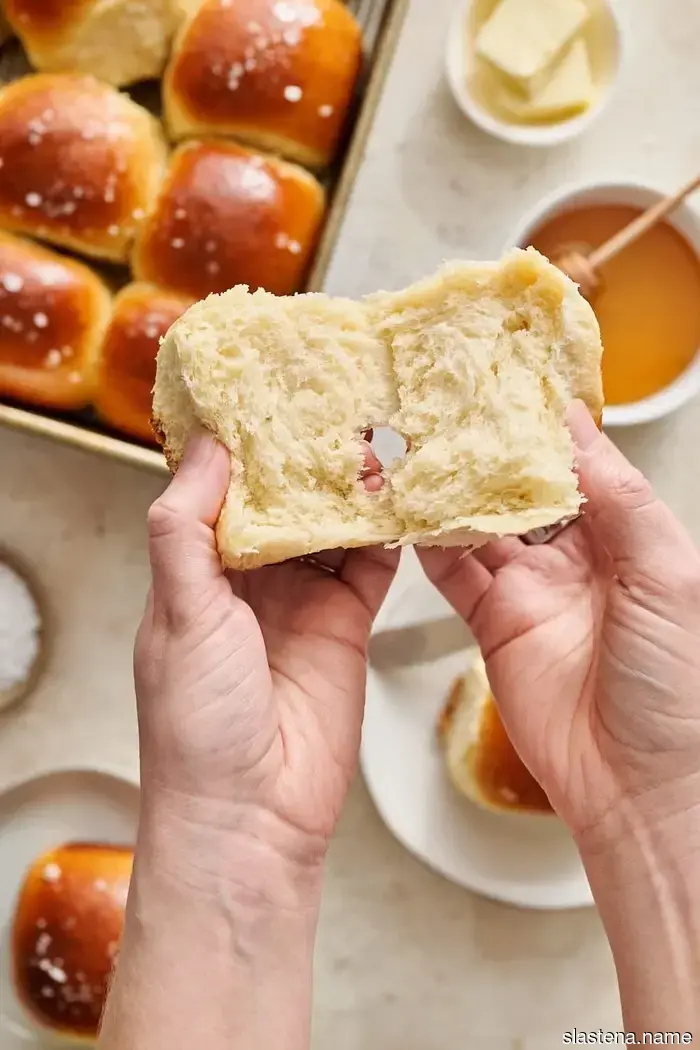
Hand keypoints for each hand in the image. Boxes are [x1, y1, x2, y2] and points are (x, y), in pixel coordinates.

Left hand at [134, 429, 397, 883]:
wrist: (253, 814)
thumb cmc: (198, 726)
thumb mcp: (179, 615)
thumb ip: (185, 530)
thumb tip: (206, 450)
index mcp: (197, 571)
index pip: (220, 489)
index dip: (242, 444)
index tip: (266, 393)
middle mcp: (250, 580)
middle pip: (283, 499)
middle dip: (306, 457)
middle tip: (337, 404)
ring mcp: (302, 599)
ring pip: (331, 524)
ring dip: (350, 487)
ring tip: (376, 437)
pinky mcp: (348, 622)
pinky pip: (372, 563)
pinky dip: (387, 531)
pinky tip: (402, 496)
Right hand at [420, 401, 699, 843]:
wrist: (639, 784)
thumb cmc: (678, 688)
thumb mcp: (668, 574)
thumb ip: (621, 499)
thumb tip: (579, 429)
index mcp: (627, 538)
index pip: (579, 464)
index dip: (548, 427)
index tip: (512, 386)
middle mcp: (576, 558)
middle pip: (522, 489)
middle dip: (491, 452)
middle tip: (454, 411)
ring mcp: (531, 590)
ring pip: (481, 524)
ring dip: (454, 491)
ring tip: (424, 451)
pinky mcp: (493, 623)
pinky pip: (454, 572)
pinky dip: (432, 542)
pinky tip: (415, 513)